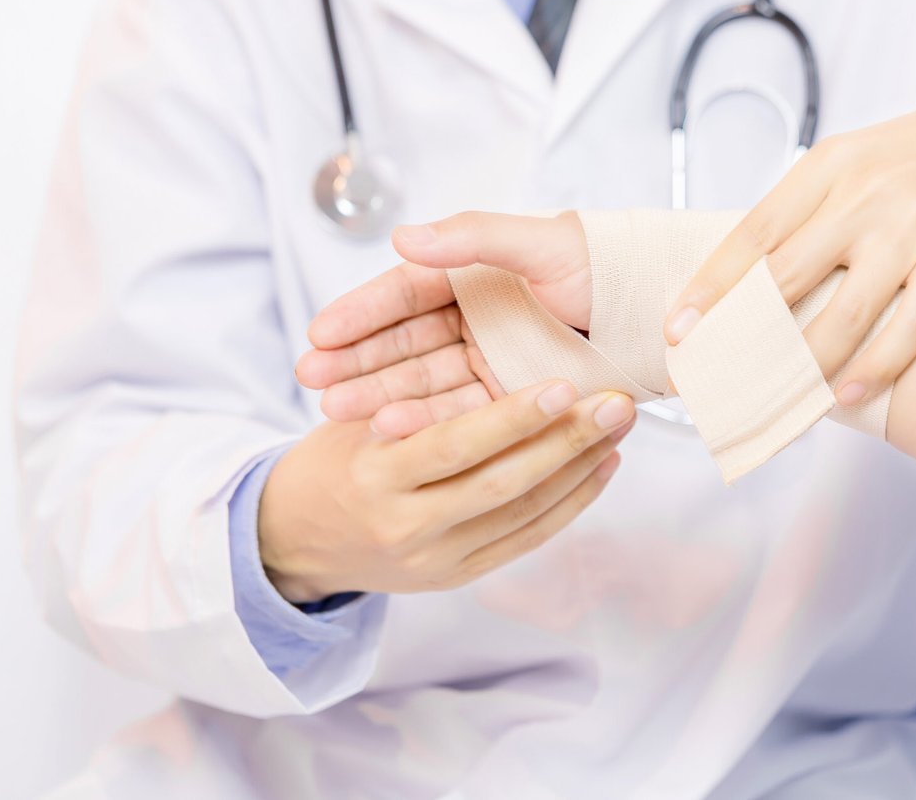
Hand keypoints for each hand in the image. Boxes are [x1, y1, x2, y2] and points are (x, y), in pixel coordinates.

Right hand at [258, 380, 634, 600]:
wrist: (296, 542)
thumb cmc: (334, 459)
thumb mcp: (351, 419)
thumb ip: (406, 393)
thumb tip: (478, 338)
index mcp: (374, 475)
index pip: (453, 445)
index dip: (511, 417)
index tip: (561, 383)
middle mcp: (406, 525)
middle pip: (501, 484)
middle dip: (566, 442)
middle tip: (615, 403)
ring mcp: (435, 559)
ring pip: (523, 513)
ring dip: (580, 470)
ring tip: (619, 427)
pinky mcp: (456, 577)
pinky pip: (525, 540)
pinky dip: (569, 504)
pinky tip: (601, 468)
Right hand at [297, 212, 591, 438]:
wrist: (669, 315)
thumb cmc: (608, 266)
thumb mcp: (541, 243)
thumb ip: (473, 238)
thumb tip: (404, 237)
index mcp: (475, 275)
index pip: (404, 294)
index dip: (362, 313)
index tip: (319, 332)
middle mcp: (476, 320)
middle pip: (404, 342)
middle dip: (355, 361)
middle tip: (310, 379)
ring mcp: (491, 362)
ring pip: (423, 382)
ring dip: (379, 395)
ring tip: (338, 411)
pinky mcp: (511, 401)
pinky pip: (459, 414)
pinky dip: (423, 422)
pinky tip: (388, 429)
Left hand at [663, 81, 915, 403]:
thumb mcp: (853, 161)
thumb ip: (806, 210)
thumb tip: (748, 278)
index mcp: (826, 167)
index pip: (753, 233)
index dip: (711, 286)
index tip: (678, 328)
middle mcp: (862, 195)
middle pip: (787, 278)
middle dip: (744, 337)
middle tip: (717, 380)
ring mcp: (911, 226)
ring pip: (845, 312)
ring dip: (806, 364)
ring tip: (778, 400)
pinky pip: (910, 323)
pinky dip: (876, 364)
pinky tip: (847, 392)